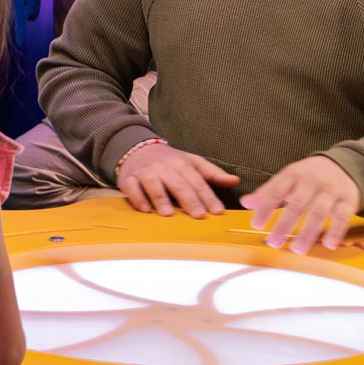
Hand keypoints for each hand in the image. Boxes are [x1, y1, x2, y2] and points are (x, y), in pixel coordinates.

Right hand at [118, 143, 239, 218]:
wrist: (137, 148)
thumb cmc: (169, 161)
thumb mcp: (192, 163)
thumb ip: (212, 174)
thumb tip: (235, 181)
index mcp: (182, 164)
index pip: (197, 181)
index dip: (208, 196)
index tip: (217, 212)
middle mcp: (164, 167)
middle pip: (178, 183)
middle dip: (189, 199)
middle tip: (198, 215)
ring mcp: (146, 172)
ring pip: (154, 183)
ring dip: (161, 198)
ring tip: (169, 214)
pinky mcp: (128, 178)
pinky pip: (132, 187)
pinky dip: (137, 198)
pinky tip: (145, 210)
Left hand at [243, 156, 362, 252]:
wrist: (344, 165)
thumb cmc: (310, 176)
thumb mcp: (288, 178)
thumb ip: (267, 192)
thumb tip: (245, 202)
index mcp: (294, 174)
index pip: (276, 190)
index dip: (265, 207)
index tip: (256, 225)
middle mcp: (312, 181)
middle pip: (298, 203)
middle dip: (284, 224)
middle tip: (273, 242)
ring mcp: (331, 190)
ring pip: (319, 212)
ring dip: (308, 233)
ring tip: (297, 249)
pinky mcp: (347, 200)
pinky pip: (342, 216)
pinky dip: (336, 231)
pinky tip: (328, 244)